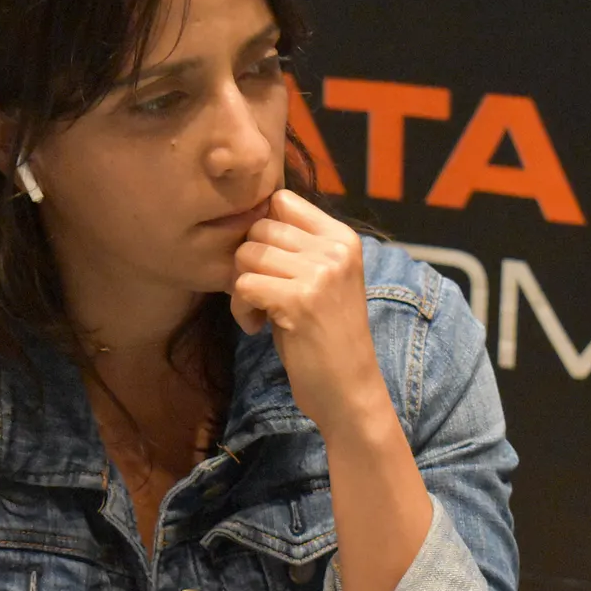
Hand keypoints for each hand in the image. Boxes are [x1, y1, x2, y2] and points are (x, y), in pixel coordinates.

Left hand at [230, 189, 388, 435]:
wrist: (349, 390)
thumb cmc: (326, 336)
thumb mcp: (320, 280)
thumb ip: (295, 247)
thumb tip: (245, 216)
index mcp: (342, 238)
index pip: (282, 200)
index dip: (262, 230)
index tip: (268, 266)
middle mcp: (335, 249)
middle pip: (259, 227)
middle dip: (248, 263)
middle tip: (261, 296)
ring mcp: (320, 273)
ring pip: (247, 254)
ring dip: (242, 287)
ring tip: (261, 312)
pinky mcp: (299, 300)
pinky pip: (243, 285)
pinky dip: (241, 309)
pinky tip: (258, 327)